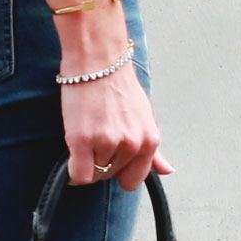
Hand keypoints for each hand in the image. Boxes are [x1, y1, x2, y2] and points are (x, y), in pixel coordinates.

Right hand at [62, 59, 167, 191]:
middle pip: (110, 176)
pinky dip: (73, 171)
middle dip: (101, 163)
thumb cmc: (119, 85)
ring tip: (86, 135)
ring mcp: (107, 143)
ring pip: (93, 174)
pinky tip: (73, 156)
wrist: (98, 60)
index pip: (134, 179)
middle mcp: (131, 144)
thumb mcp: (145, 118)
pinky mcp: (82, 140)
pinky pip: (78, 175)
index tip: (111, 159)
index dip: (120, 172)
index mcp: (149, 140)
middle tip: (95, 139)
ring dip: (86, 161)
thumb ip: (155, 151)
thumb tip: (167, 171)